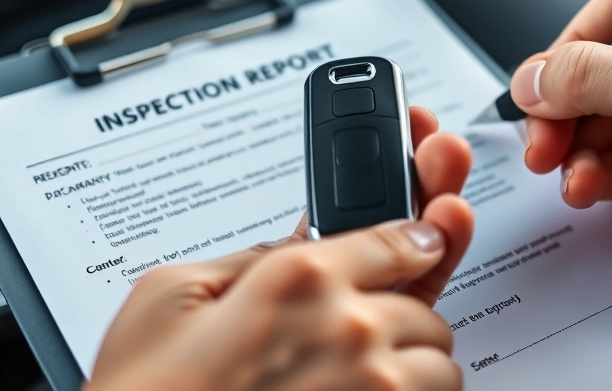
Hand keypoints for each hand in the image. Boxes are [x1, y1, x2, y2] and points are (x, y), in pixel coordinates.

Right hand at [84, 106, 473, 390]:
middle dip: (399, 315)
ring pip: (440, 364)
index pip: (398, 238)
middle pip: (424, 306)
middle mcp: (348, 329)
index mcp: (298, 278)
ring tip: (366, 378)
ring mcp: (371, 390)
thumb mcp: (171, 295)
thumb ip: (249, 258)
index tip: (424, 240)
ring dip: (414, 367)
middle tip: (360, 333)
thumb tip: (296, 241)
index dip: (417, 236)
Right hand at [510, 0, 611, 326]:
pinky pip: (608, 161)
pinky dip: (590, 175)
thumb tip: (534, 76)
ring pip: (595, 119)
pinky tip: (587, 188)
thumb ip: (600, 78)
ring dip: (572, 145)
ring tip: (565, 169)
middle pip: (597, 66)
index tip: (543, 79)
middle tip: (540, 136)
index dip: (575, 40)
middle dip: (563, 105)